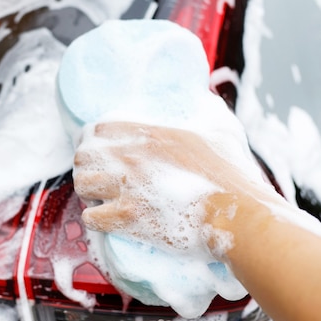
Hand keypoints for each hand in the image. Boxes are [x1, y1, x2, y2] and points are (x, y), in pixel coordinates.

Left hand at [73, 122, 270, 250]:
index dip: (92, 140)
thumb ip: (207, 112)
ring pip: (82, 185)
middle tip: (99, 179)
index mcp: (151, 134)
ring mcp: (128, 188)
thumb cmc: (234, 175)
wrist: (238, 215)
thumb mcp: (221, 130)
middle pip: (82, 156)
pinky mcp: (129, 218)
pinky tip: (107, 220)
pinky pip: (91, 217)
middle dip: (87, 168)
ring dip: (88, 194)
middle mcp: (133, 158)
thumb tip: (204, 100)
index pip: (98, 128)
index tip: (98, 151)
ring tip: (101, 199)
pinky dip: (95, 220)